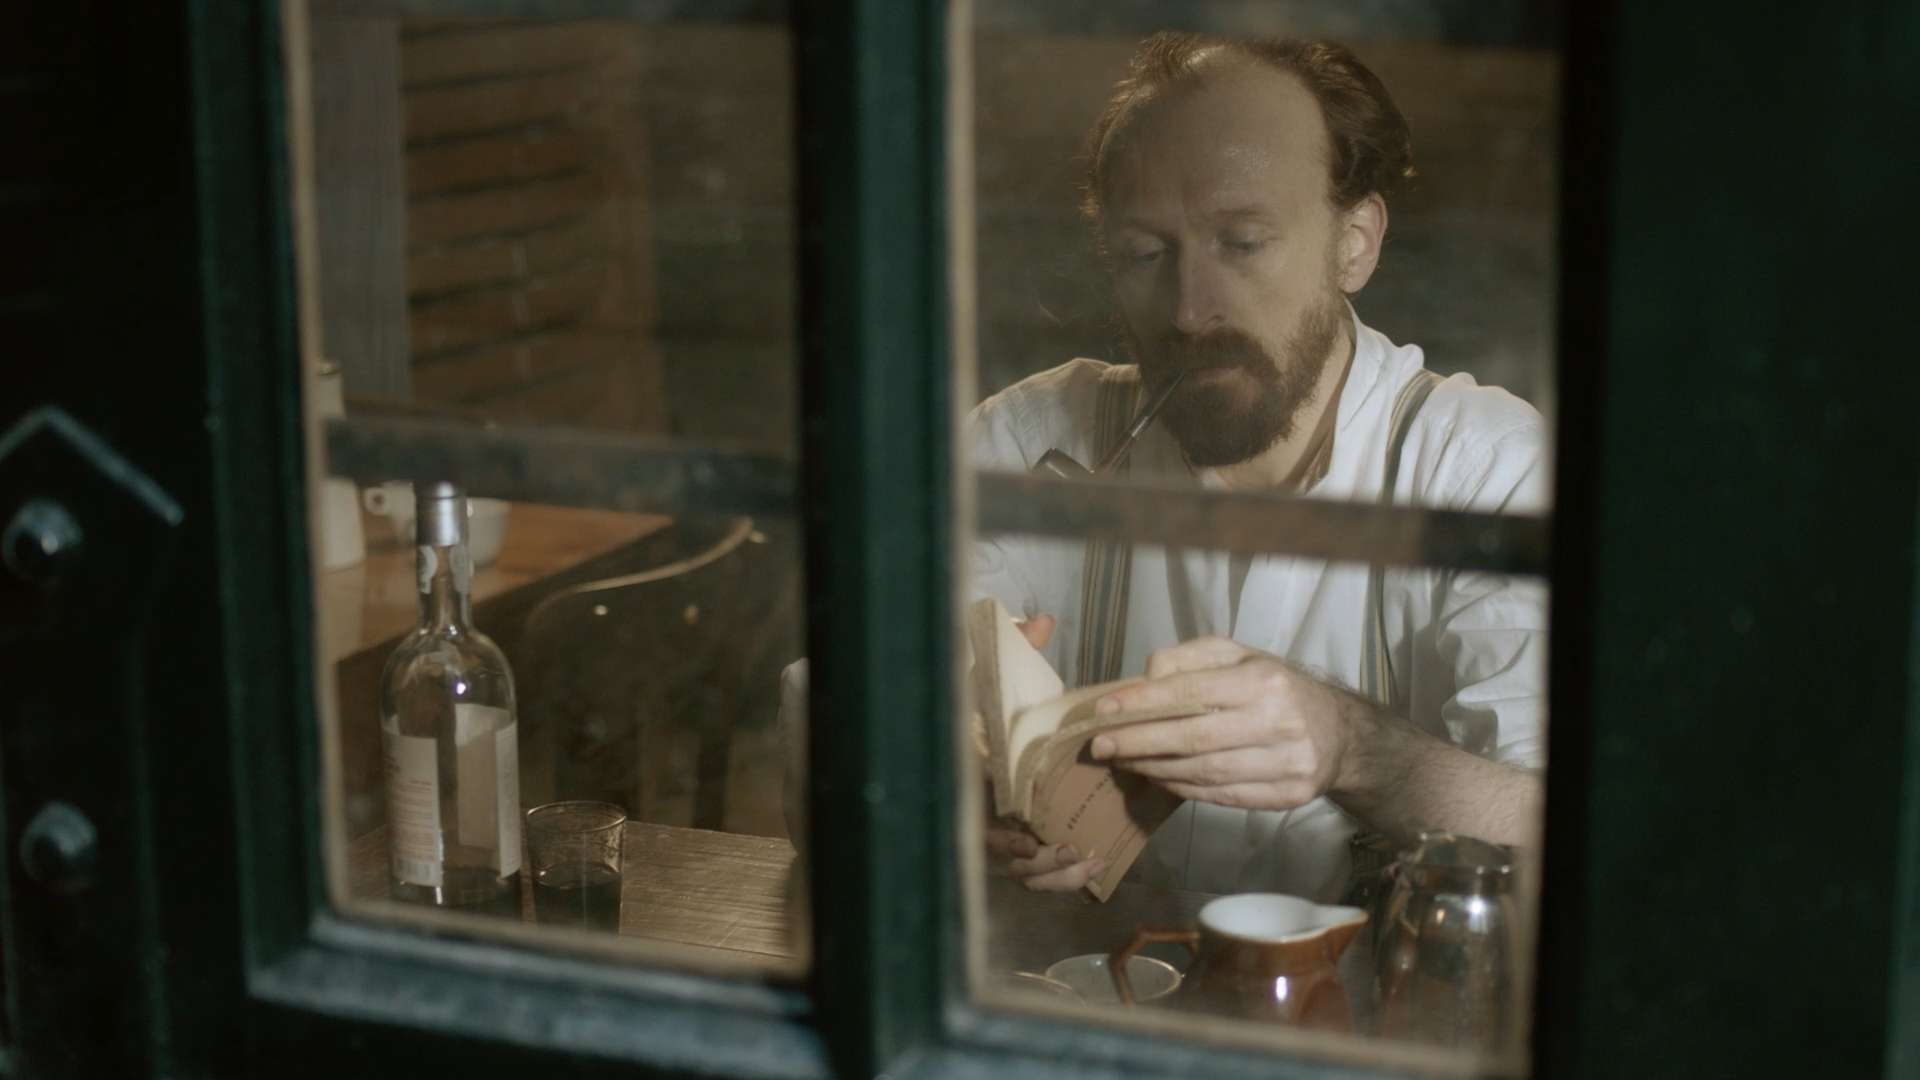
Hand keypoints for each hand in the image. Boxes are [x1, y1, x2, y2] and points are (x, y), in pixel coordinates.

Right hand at [984, 611, 1107, 890]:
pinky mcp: (1015, 847)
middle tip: (1073, 852)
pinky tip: (1089, 872)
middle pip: (1000, 857)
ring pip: (1018, 873)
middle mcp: (976, 811)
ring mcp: (993, 833)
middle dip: (1038, 863)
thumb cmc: (978, 710)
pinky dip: (1058, 880)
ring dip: (1052, 876)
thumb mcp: (990, 678)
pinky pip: (1032, 876)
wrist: (963, 738)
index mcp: (971, 773)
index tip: (1030, 837)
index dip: (1001, 836)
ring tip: (1086, 863)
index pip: (978, 816)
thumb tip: (1043, 619)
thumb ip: (1016, 652)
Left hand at [1088, 636, 1364, 810]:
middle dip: (1138, 743)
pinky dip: (1182, 789)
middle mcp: (1278, 723)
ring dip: (1154, 769)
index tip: (1104, 711)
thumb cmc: (1277, 688)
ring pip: (1203, 773)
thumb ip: (1189, 659)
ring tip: (1123, 761)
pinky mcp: (1286, 797)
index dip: (1143, 703)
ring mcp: (1285, 765)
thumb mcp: (1239, 657)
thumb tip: (1145, 679)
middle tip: (1100, 745)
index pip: (1191, 693)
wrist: (1340, 735)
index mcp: (1265, 681)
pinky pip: (1220, 797)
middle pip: (1192, 739)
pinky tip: (1157, 778)